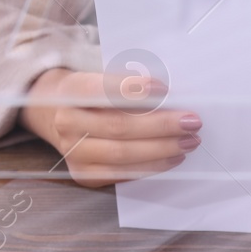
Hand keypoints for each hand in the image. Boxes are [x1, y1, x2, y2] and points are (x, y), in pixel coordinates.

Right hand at [19, 68, 199, 187]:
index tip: (165, 90)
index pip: (101, 89)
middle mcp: (67, 122)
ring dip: (161, 149)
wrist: (60, 115)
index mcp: (71, 91)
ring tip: (188, 141)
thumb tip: (171, 96)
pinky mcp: (85, 174)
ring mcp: (74, 152)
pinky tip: (172, 157)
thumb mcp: (103, 77)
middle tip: (191, 121)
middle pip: (118, 126)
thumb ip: (129, 84)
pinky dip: (152, 166)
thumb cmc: (94, 95)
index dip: (133, 90)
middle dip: (160, 125)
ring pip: (122, 154)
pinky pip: (122, 174)